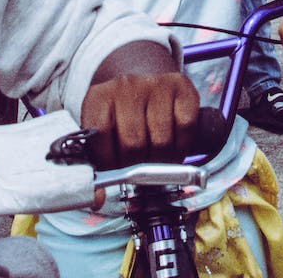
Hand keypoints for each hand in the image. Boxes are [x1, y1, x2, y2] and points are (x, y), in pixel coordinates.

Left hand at [79, 71, 200, 166]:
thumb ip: (96, 162)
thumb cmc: (120, 116)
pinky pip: (185, 126)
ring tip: (157, 163)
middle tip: (139, 169)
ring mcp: (155, 83)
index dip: (109, 161)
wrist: (141, 84)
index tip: (115, 171)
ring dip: (162, 162)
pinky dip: (182, 146)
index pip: (100, 135)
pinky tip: (173, 149)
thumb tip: (97, 199)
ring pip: (161, 139)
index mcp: (99, 97)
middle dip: (137, 166)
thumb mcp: (101, 132)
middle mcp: (126, 85)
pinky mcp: (181, 86)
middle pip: (133, 142)